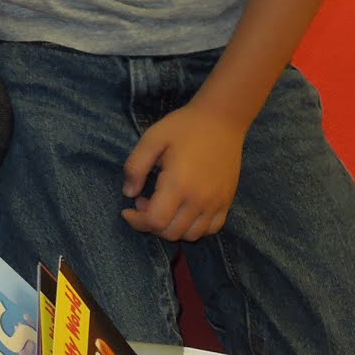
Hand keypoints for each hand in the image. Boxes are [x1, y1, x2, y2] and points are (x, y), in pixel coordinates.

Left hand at [120, 102, 245, 240]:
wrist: (222, 120)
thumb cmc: (184, 126)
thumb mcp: (151, 139)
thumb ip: (135, 167)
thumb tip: (128, 193)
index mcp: (178, 185)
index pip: (155, 222)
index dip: (136, 221)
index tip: (127, 209)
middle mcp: (199, 200)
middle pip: (171, 233)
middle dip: (150, 224)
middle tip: (144, 201)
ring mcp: (217, 203)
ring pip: (191, 234)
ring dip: (171, 228)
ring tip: (163, 205)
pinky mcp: (227, 201)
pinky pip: (211, 229)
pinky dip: (194, 228)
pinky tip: (184, 210)